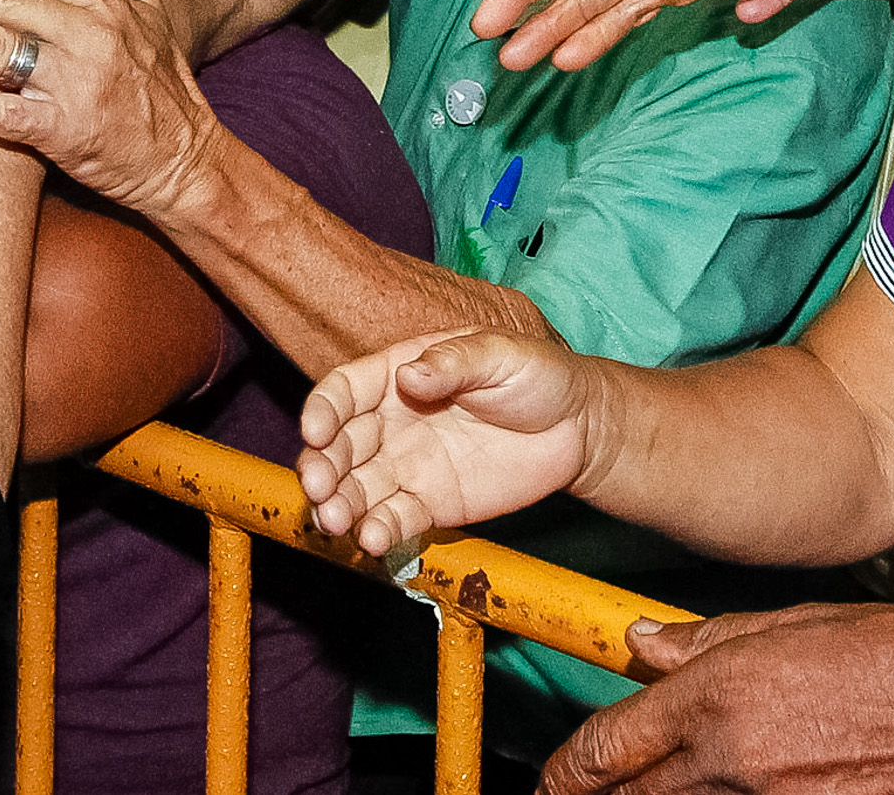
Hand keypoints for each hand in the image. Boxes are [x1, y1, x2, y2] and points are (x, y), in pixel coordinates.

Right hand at [298, 331, 597, 554]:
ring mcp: (407, 466)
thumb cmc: (536, 375)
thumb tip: (410, 376)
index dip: (322, 410)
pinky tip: (373, 539)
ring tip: (334, 522)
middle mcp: (391, 422)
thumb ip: (454, 361)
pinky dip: (378, 530)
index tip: (316, 431)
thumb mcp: (500, 353)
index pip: (344, 391)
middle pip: (340, 445)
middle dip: (322, 466)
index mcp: (398, 375)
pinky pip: (395, 518)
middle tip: (318, 487)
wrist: (577, 427)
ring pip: (358, 488)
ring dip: (339, 505)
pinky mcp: (430, 504)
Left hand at [538, 604, 893, 794]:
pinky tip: (737, 789)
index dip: (566, 770)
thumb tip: (646, 641)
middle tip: (587, 790)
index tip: (557, 777)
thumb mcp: (804, 624)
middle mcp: (733, 763)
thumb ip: (711, 640)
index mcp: (722, 698)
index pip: (607, 748)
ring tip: (666, 784)